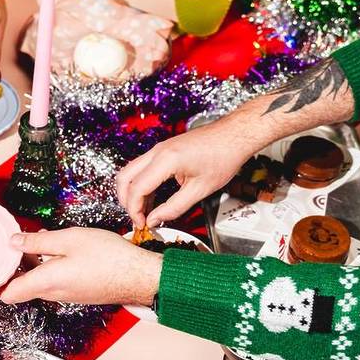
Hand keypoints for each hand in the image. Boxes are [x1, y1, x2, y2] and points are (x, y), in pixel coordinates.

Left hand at [0, 228, 161, 305]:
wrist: (139, 276)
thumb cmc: (109, 258)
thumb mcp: (68, 240)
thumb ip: (37, 243)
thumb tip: (14, 242)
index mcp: (45, 282)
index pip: (7, 293)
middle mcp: (52, 293)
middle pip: (21, 286)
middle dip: (13, 266)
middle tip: (11, 244)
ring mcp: (66, 295)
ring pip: (38, 281)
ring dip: (32, 263)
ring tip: (37, 239)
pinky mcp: (77, 292)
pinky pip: (54, 281)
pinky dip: (48, 266)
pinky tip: (57, 247)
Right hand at [116, 115, 263, 229]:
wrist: (234, 135)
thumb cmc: (223, 157)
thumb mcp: (200, 189)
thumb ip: (174, 208)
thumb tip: (155, 219)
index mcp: (166, 160)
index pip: (137, 189)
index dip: (135, 210)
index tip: (142, 224)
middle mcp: (157, 151)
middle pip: (125, 178)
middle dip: (126, 201)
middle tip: (137, 218)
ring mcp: (159, 149)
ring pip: (131, 172)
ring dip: (132, 192)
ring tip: (144, 211)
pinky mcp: (164, 150)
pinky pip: (142, 168)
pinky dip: (141, 185)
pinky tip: (152, 199)